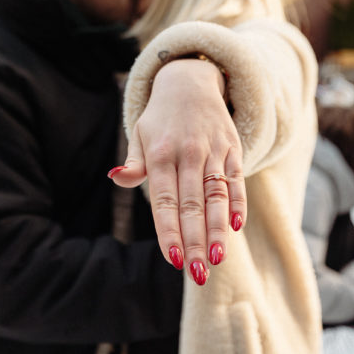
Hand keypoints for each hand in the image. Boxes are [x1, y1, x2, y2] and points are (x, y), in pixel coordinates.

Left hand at [110, 59, 245, 284]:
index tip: (173, 259)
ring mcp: (212, 150)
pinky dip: (237, 202)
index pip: (165, 200)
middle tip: (197, 273)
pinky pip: (236, 179)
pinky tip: (236, 226)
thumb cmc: (160, 118)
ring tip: (218, 258)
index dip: (169, 231)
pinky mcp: (232, 148)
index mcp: (160, 154)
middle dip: (195, 240)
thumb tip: (115, 178)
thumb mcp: (140, 135)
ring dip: (218, 229)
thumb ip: (134, 163)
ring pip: (216, 195)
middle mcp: (187, 152)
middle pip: (192, 204)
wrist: (190, 81)